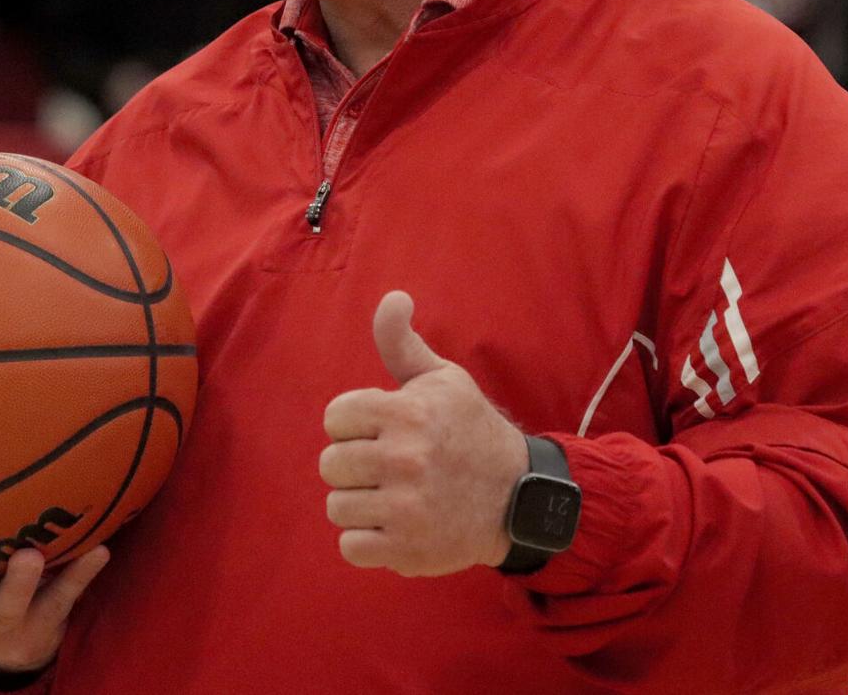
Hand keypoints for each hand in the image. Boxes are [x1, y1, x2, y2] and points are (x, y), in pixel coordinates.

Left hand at [320, 290, 528, 576]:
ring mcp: (405, 508)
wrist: (517, 496)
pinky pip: (351, 546)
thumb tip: (393, 296)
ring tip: (391, 494)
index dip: (354, 422)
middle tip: (387, 465)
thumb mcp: (442, 378)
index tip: (382, 429)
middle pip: (330, 463)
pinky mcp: (406, 550)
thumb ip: (402, 341)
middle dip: (354, 463)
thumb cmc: (470, 429)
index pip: (335, 417)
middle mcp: (404, 460)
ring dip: (359, 502)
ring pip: (337, 505)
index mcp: (407, 413)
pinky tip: (392, 523)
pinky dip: (366, 540)